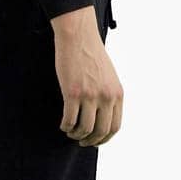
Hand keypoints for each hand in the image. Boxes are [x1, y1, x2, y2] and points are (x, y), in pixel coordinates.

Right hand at [50, 3, 123, 145]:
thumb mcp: (109, 76)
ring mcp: (90, 96)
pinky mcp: (73, 93)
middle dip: (90, 140)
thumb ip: (109, 95)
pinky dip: (66, 126)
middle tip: (81, 142)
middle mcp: (106, 97)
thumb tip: (103, 116)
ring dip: (76, 135)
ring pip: (84, 128)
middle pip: (101, 131)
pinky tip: (63, 124)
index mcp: (117, 94)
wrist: (79, 37)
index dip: (104, 138)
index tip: (95, 141)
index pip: (115, 127)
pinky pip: (69, 119)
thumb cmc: (91, 54)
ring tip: (70, 132)